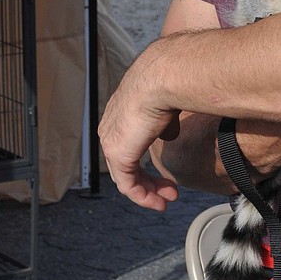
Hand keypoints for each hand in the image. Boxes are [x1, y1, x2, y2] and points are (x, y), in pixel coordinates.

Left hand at [98, 54, 181, 210]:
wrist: (162, 77)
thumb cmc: (168, 83)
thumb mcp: (166, 106)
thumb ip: (165, 123)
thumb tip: (170, 135)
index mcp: (119, 115)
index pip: (127, 147)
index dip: (146, 162)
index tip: (165, 173)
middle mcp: (110, 129)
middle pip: (124, 166)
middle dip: (148, 182)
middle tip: (169, 192)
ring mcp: (111, 142)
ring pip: (125, 178)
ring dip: (148, 192)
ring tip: (167, 200)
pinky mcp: (118, 154)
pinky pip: (128, 185)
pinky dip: (144, 196)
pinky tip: (159, 202)